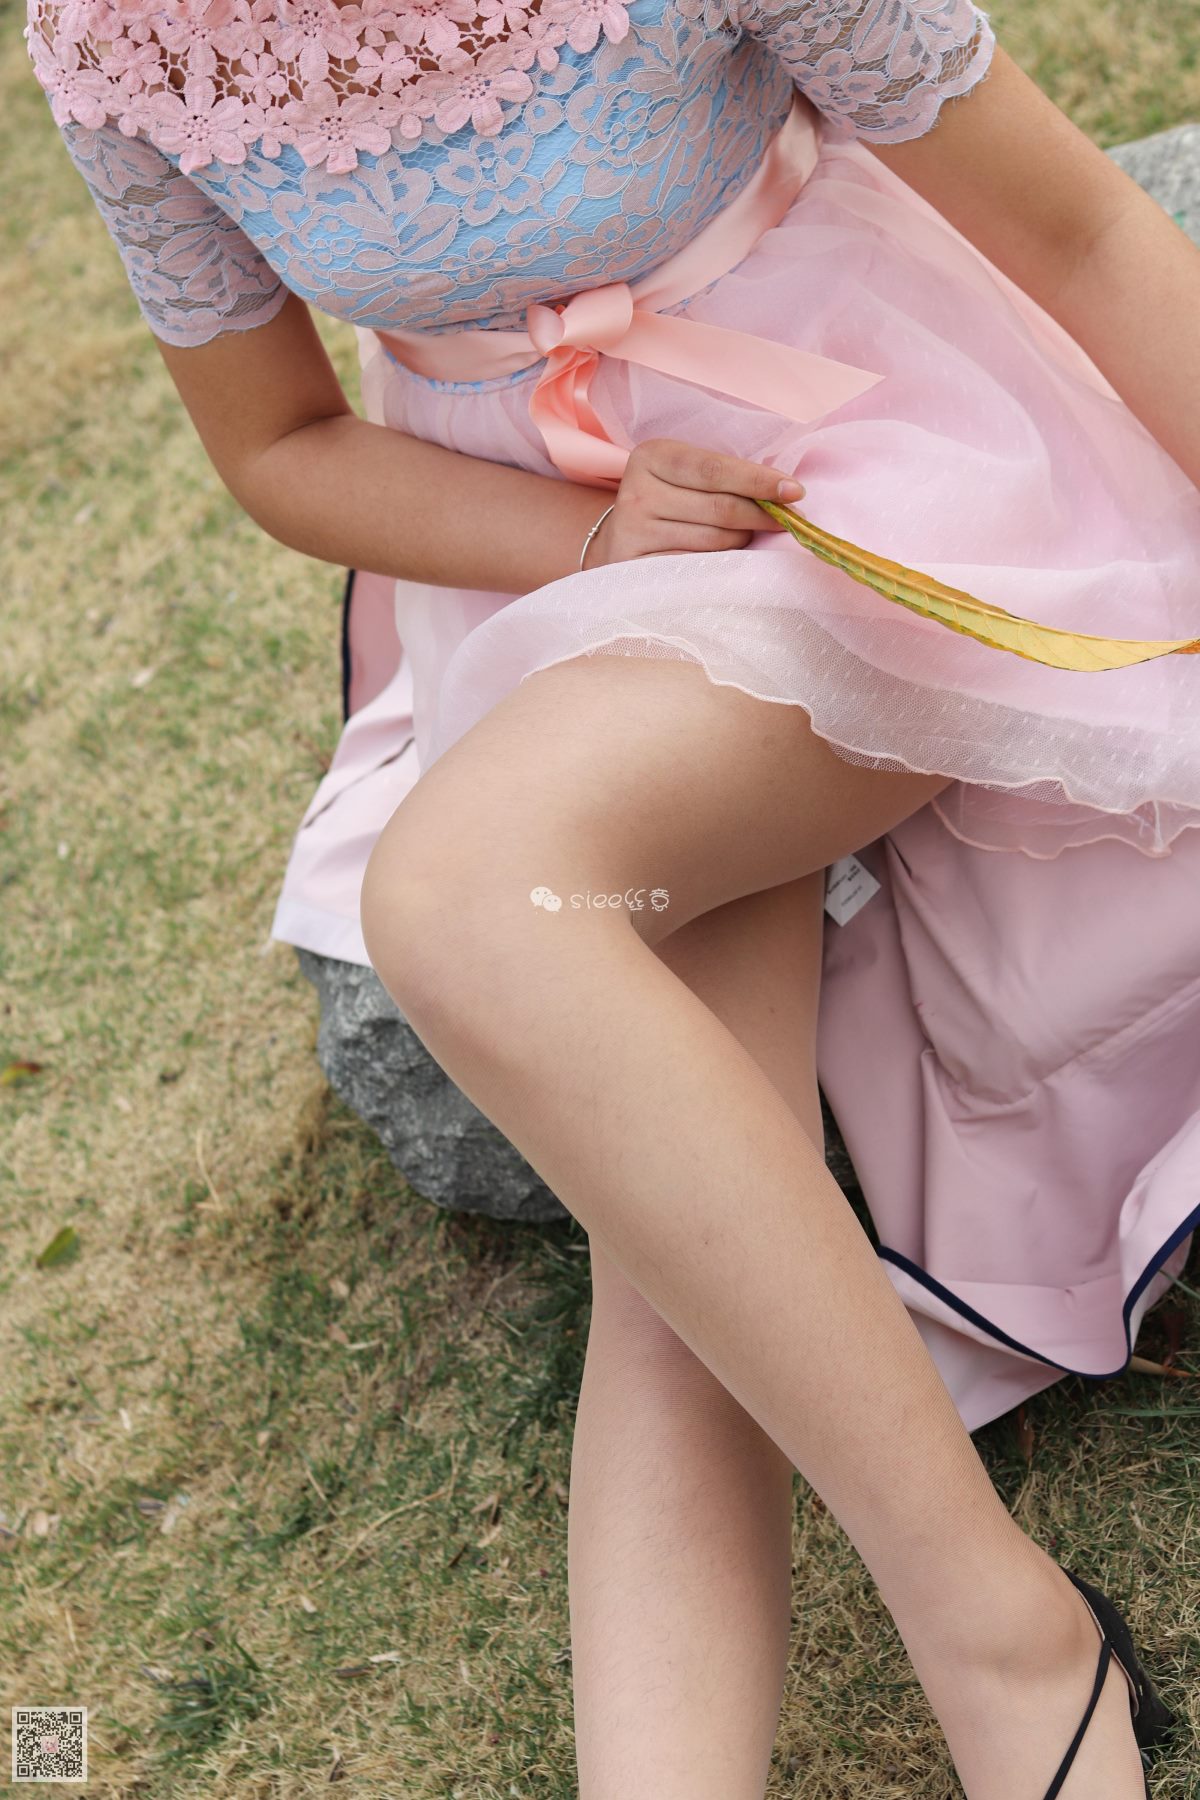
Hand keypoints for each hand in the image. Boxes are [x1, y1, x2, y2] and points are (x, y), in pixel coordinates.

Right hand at [583, 437, 804, 569]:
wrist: (619, 540)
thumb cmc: (668, 501)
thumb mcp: (685, 475)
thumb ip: (724, 476)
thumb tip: (784, 493)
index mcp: (652, 456)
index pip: (715, 470)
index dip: (758, 481)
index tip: (795, 491)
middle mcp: (637, 492)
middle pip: (719, 508)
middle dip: (762, 515)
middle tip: (788, 521)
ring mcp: (633, 533)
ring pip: (713, 541)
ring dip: (742, 541)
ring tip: (747, 538)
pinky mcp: (635, 568)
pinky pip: (696, 569)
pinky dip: (722, 565)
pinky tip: (729, 561)